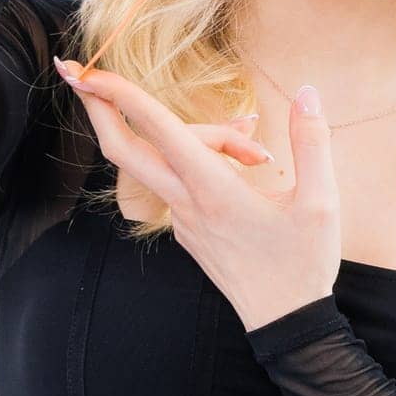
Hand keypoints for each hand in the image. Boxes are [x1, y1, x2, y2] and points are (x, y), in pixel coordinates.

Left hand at [53, 60, 340, 331]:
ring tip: (254, 134)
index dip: (121, 93)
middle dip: (97, 108)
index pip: (157, 129)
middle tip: (74, 72)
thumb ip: (312, 142)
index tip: (87, 71)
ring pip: (160, 162)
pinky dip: (195, 157)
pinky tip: (243, 159)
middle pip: (123, 150)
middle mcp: (187, 202)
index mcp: (213, 190)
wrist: (285, 324)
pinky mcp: (188, 229)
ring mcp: (182, 218)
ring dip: (183, 133)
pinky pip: (177, 181)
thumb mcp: (322, 203)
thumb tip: (307, 93)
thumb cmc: (302, 263)